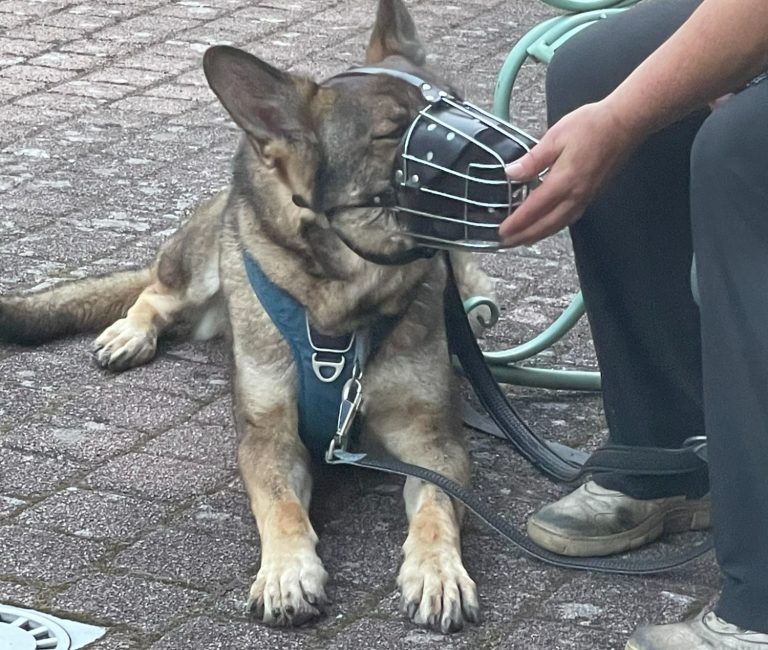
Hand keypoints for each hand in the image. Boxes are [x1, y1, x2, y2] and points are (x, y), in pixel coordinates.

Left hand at [499, 101, 643, 245]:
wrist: (626, 122)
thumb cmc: (593, 125)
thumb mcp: (555, 137)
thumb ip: (532, 159)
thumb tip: (512, 173)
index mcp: (563, 181)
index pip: (534, 209)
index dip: (517, 223)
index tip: (503, 231)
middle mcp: (576, 194)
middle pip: (546, 224)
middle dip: (525, 236)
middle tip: (508, 242)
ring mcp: (586, 196)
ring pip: (559, 224)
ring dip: (539, 235)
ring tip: (523, 240)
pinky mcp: (593, 194)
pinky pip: (570, 218)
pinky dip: (555, 226)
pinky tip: (549, 226)